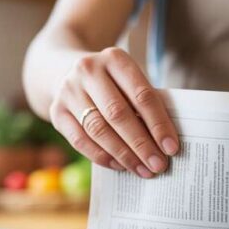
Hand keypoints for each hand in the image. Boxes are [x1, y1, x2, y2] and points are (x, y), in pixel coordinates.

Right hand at [49, 47, 177, 177]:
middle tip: (158, 165)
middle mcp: (88, 70)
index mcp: (115, 58)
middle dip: (141, 144)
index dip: (158, 124)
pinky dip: (102, 156)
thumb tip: (165, 142)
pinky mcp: (56, 111)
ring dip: (123, 154)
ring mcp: (68, 90)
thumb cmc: (113, 82)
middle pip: (118, 114)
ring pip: (98, 129)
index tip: (171, 147)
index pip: (142, 95)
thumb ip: (145, 104)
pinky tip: (120, 166)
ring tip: (142, 170)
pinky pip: (81, 141)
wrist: (66, 70)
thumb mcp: (129, 80)